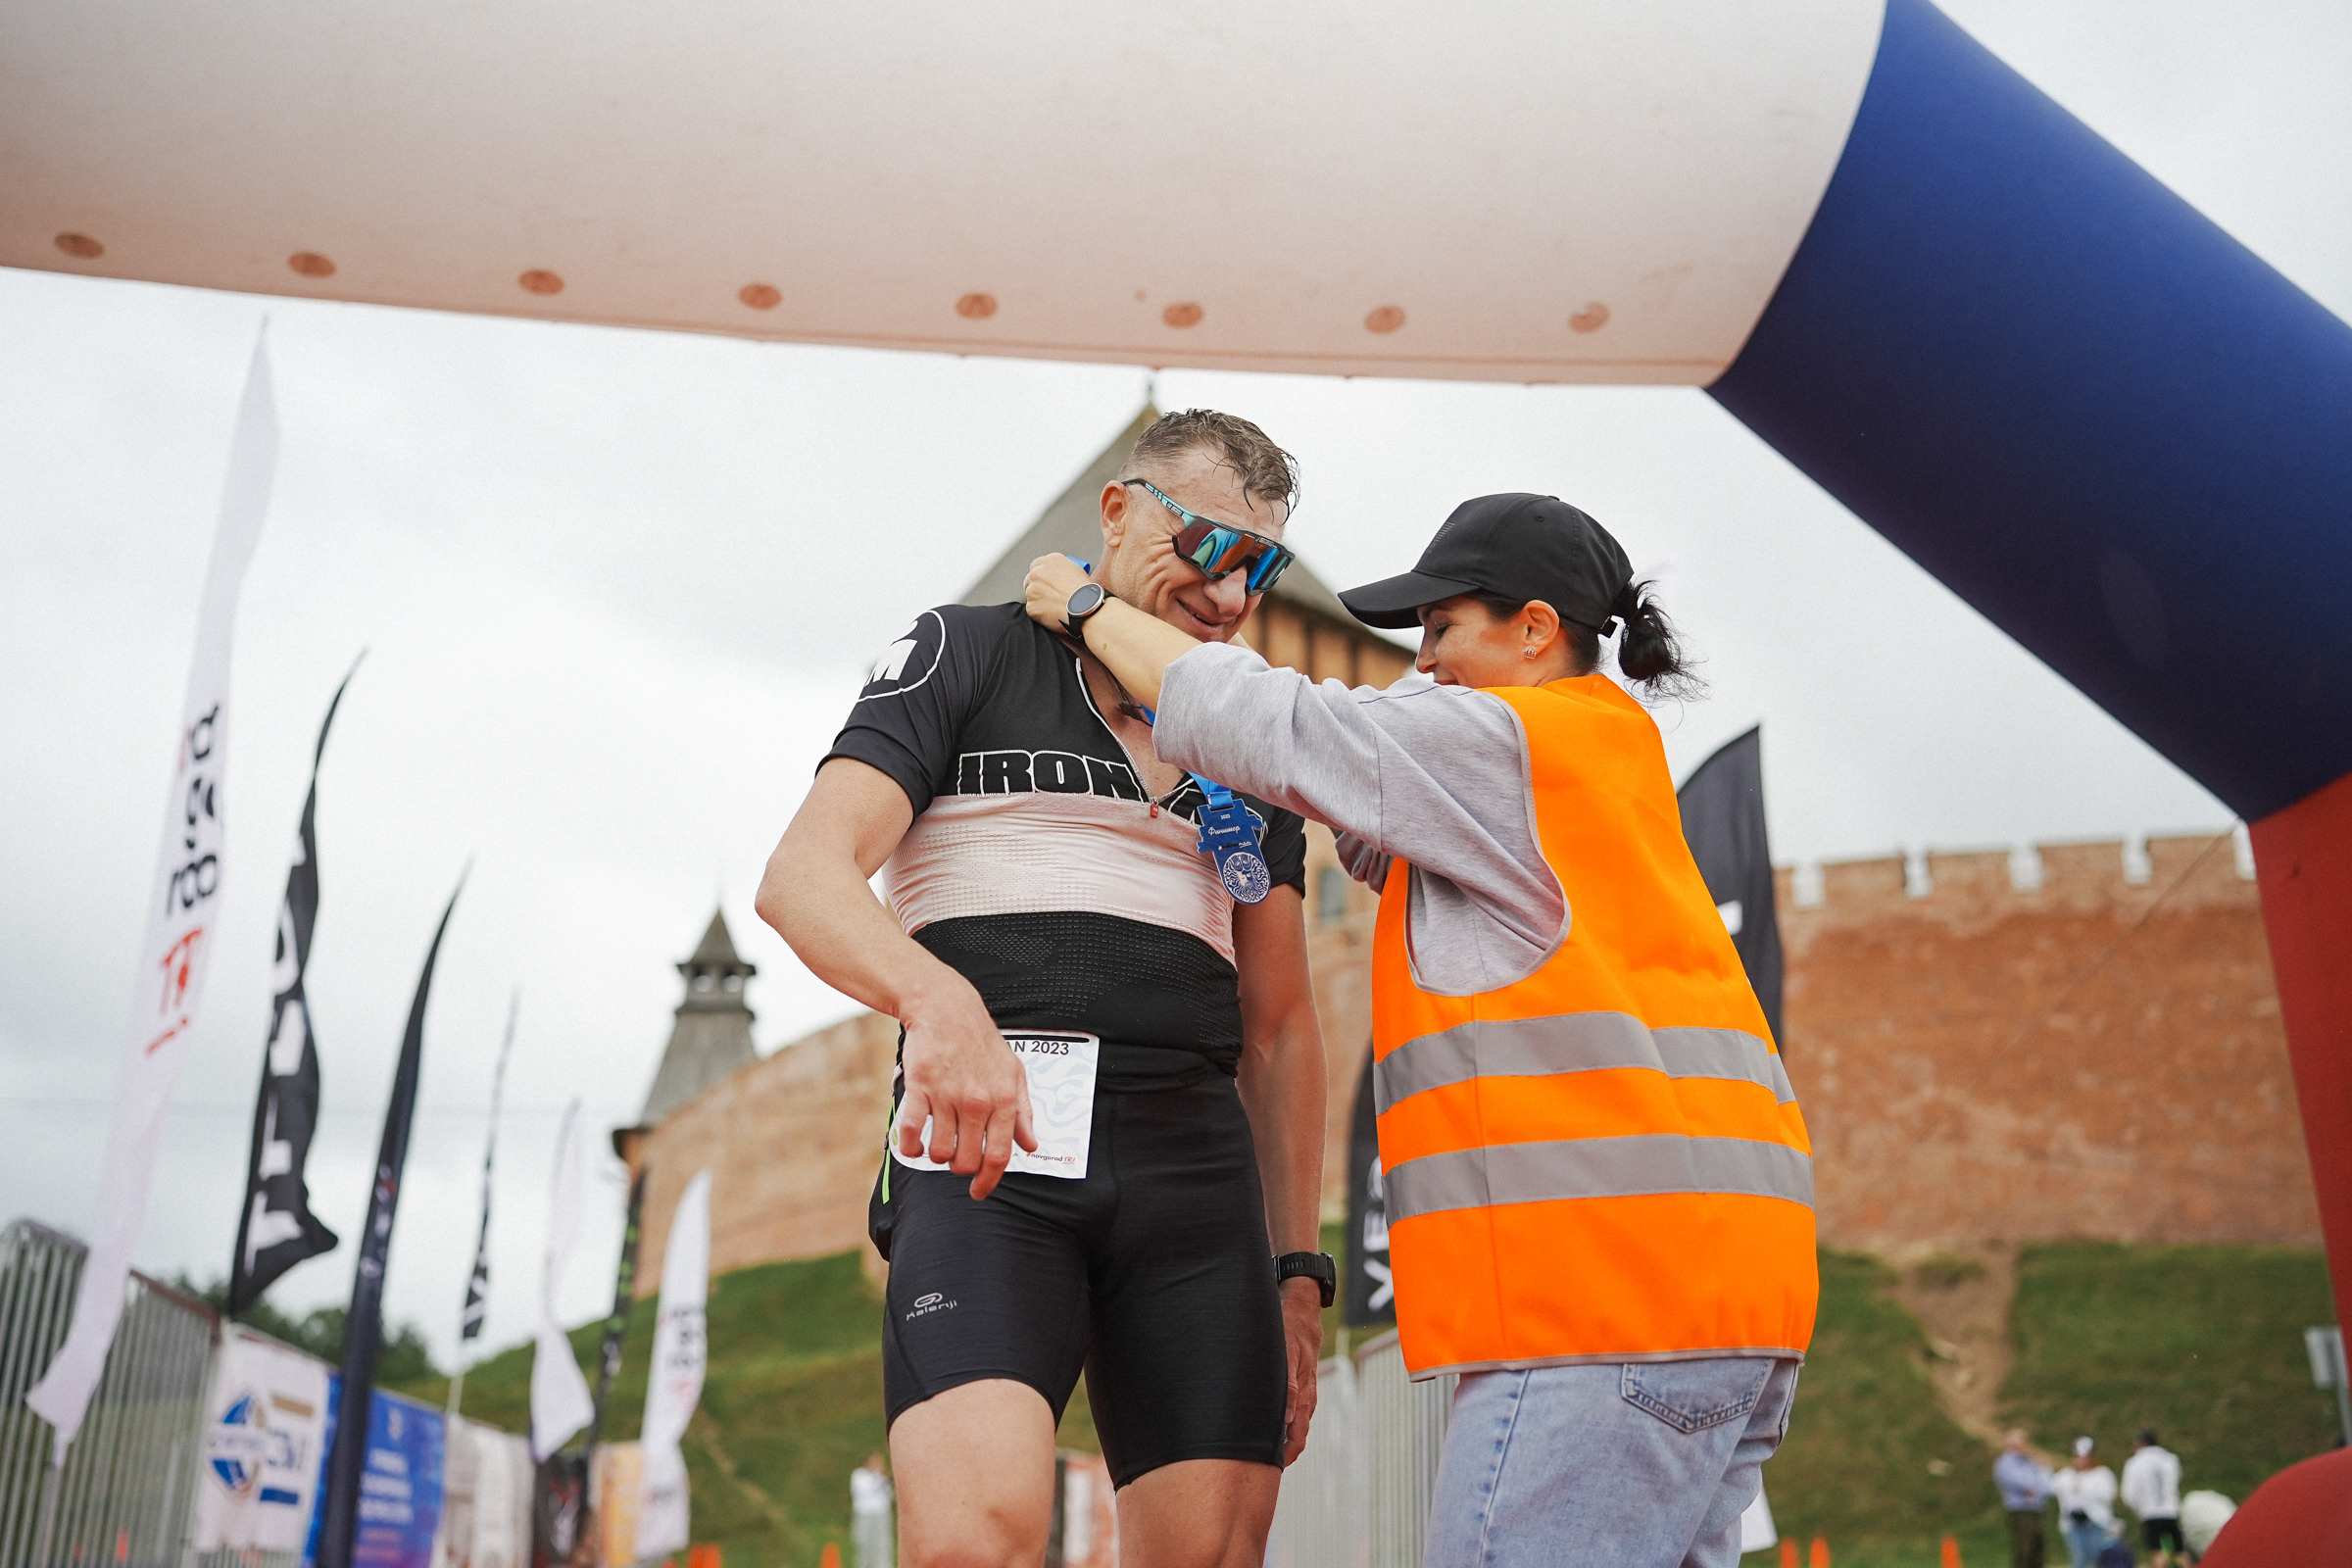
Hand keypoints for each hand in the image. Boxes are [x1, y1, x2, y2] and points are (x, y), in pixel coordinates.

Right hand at [895, 979, 1036, 1199]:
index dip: (989, 1181)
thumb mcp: (1014, 1074)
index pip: (999, 1155)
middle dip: (960, 1168)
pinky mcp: (920, 1088)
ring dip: (937, 1157)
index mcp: (1004, 1100)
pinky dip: (910, 1147)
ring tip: (937, 1145)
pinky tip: (914, 1146)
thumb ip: (1023, 1112)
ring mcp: (948, 1095)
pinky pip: (912, 1132)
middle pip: (967, 1160)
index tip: (980, 1192)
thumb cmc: (983, 1044)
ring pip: (940, 1151)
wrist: (948, 1011)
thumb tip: (1030, 1145)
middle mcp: (977, 1101)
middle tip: (956, 1158)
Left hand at [1022, 554, 1095, 631]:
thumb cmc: (1087, 592)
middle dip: (1037, 587)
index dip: (1042, 575)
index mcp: (1051, 561)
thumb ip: (1061, 571)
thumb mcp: (1076, 571)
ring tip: (1056, 607)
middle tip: (1049, 596)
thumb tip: (1056, 577)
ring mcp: (1032, 590)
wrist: (1087, 608)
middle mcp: (1038, 572)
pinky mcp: (1031, 606)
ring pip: (1031, 595)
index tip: (1046, 582)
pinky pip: (1033, 610)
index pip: (1037, 565)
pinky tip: (1054, 615)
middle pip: (1030, 579)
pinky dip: (1041, 614)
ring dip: (1039, 600)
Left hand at [1278, 1277, 1322, 1464]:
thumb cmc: (1289, 1330)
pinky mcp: (1303, 1389)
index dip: (1283, 1453)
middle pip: (1298, 1436)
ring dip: (1286, 1444)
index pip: (1295, 1434)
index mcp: (1302, 1392)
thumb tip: (1286, 1415)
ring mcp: (1306, 1394)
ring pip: (1298, 1428)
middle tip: (1266, 1473)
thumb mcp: (1285, 1352)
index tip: (1270, 1466)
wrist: (1304, 1314)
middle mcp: (1306, 1397)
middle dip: (1284, 1455)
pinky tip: (1276, 1437)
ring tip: (1269, 1462)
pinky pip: (1298, 1416)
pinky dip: (1288, 1430)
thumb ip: (1286, 1385)